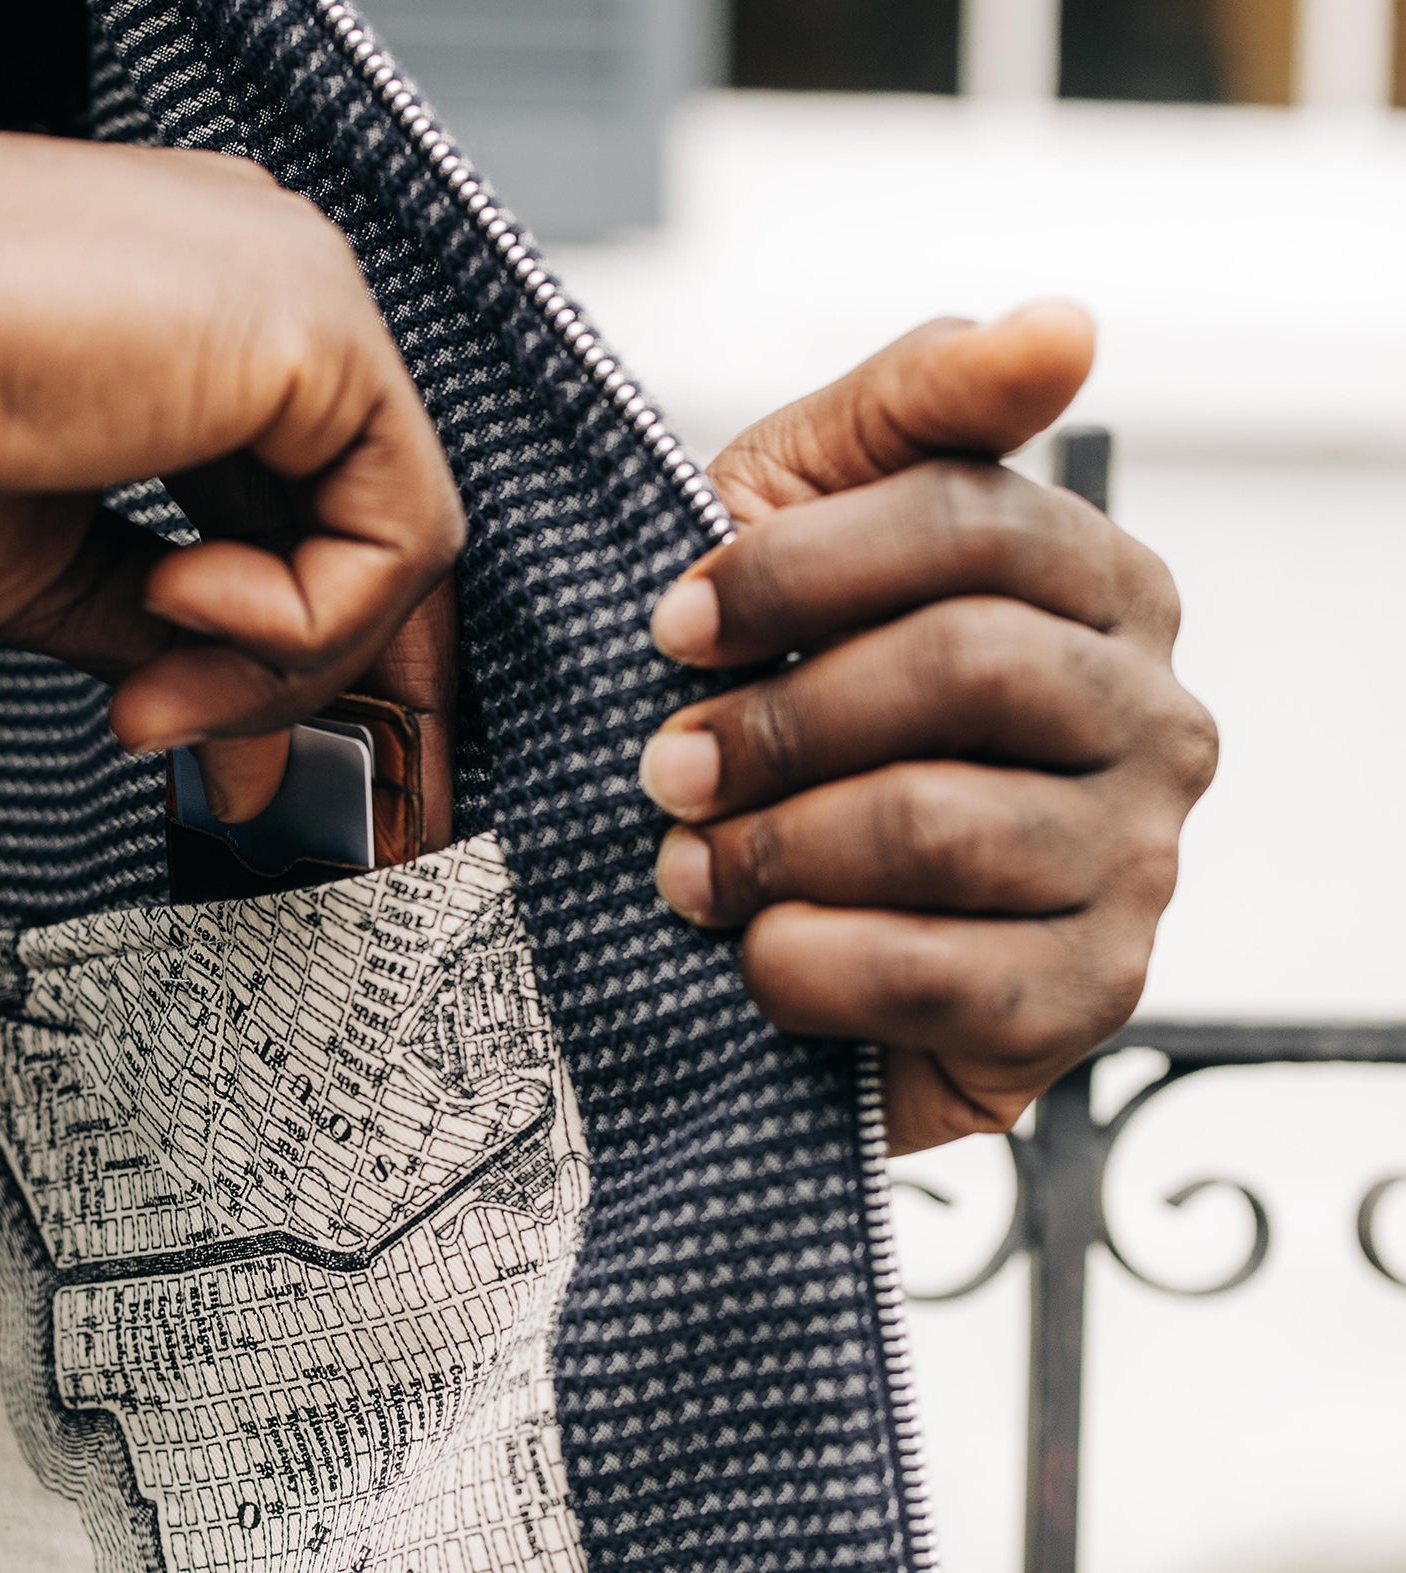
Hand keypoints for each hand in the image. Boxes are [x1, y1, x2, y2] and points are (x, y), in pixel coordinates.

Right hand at [0, 104, 463, 819]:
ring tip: (155, 695)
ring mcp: (295, 299)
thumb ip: (170, 643)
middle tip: (280, 801)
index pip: (326, 516)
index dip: (317, 659)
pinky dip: (300, 618)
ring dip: (281, 668)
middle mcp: (264, 302)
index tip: (280, 774)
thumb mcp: (48, 577)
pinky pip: (391, 529)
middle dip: (339, 693)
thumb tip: (237, 741)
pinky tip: (175, 603)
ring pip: (391, 543)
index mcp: (202, 340)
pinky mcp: (309, 322)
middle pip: (378, 534)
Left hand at [639, 305, 1216, 1153]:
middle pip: (961, 666)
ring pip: (938, 823)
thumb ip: (914, 413)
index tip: (669, 627)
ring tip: (688, 870)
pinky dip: (805, 964)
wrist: (775, 933)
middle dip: (777, 721)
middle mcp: (1153, 721)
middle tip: (664, 770)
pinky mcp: (1089, 1000)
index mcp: (1103, 590)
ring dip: (771, 848)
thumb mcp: (811, 529)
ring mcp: (1136, 867)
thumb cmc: (792, 713)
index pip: (966, 522)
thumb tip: (1061, 325)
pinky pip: (935, 973)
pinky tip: (755, 955)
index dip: (791, 571)